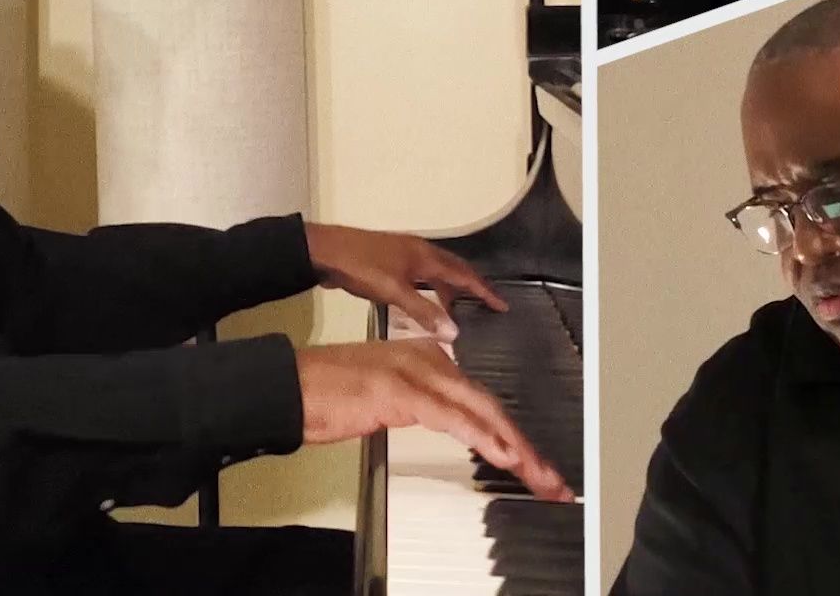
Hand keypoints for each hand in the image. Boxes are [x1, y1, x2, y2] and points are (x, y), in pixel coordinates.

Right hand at [294, 340, 573, 501]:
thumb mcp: (383, 400)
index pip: (481, 401)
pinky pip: (451, 417)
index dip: (511, 435)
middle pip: (490, 405)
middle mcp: (428, 360)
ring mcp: (415, 373)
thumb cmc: (325, 396)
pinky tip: (502, 455)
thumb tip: (443, 424)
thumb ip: (417, 405)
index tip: (532, 465)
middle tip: (551, 478)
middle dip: (525, 445)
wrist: (288, 386)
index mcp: (427, 360)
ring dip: (515, 447)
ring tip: (538, 474)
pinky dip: (481, 437)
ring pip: (480, 410)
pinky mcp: (400, 390)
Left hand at [305, 222, 506, 340]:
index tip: (502, 305)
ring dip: (448, 290)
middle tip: (486, 307)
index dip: (484, 290)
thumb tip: (455, 332)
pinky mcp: (390, 262)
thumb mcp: (394, 292)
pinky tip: (424, 305)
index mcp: (424, 255)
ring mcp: (403, 255)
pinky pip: (421, 276)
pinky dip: (430, 290)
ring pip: (436, 273)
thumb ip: (424, 311)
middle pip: (453, 269)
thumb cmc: (361, 267)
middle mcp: (419, 251)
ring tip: (456, 313)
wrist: (325, 252)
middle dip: (471, 288)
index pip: (464, 274)